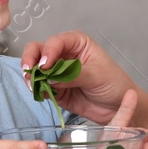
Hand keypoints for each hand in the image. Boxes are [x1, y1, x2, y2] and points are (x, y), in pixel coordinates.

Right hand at [19, 30, 141, 124]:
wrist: (118, 107)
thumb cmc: (115, 83)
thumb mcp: (97, 75)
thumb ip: (73, 75)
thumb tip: (51, 79)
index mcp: (77, 43)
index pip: (56, 41)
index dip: (48, 51)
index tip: (45, 65)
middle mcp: (64, 54)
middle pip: (38, 50)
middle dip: (31, 60)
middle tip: (29, 72)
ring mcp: (57, 72)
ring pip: (35, 68)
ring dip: (31, 76)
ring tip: (33, 86)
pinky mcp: (54, 88)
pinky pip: (40, 86)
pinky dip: (36, 89)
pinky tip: (40, 94)